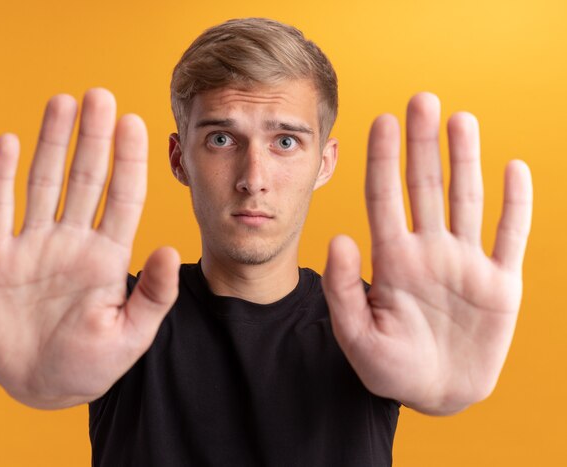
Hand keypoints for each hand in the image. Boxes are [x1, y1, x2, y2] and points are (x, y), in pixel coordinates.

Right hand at [0, 89, 179, 408]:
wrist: (41, 385)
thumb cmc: (92, 364)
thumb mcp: (132, 334)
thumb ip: (154, 295)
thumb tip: (172, 250)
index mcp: (109, 256)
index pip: (123, 197)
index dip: (129, 160)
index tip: (135, 122)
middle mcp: (74, 241)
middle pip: (86, 178)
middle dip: (93, 138)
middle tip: (99, 95)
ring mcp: (35, 246)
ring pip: (43, 183)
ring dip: (51, 143)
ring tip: (62, 102)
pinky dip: (0, 177)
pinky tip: (9, 143)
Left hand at [322, 93, 532, 414]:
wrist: (434, 394)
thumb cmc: (389, 368)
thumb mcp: (355, 335)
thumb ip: (341, 289)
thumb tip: (338, 238)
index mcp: (392, 261)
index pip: (384, 198)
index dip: (383, 160)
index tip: (381, 121)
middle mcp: (429, 252)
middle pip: (425, 187)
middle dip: (423, 145)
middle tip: (421, 100)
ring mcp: (466, 263)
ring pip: (467, 200)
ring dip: (466, 160)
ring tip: (460, 119)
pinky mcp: (501, 283)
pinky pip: (511, 236)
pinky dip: (515, 204)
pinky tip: (513, 169)